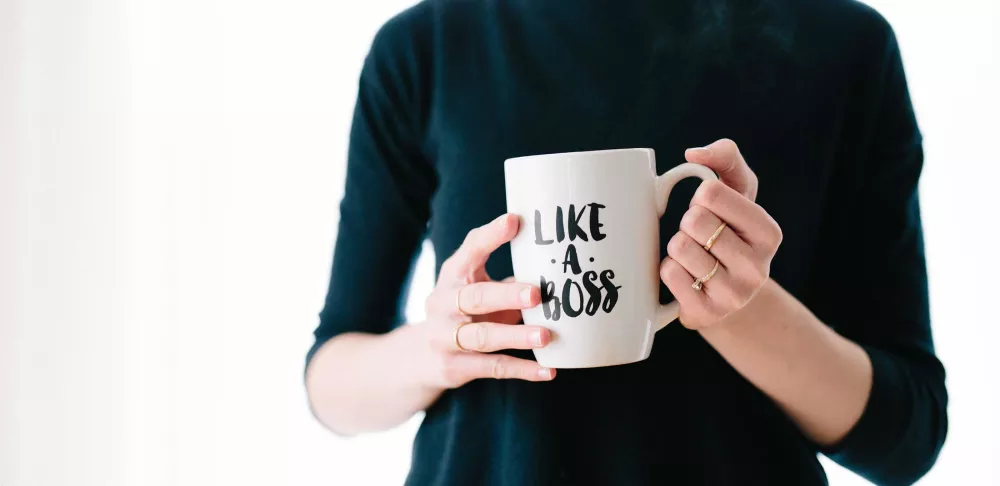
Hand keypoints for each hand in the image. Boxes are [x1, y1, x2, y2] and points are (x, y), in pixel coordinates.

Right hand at [413, 213, 555, 388]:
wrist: (420, 357)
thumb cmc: (463, 312)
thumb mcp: (475, 287)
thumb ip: (507, 278)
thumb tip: (556, 265)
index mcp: (453, 276)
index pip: (469, 251)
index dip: (491, 236)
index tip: (515, 221)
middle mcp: (443, 304)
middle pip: (475, 298)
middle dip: (506, 296)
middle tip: (536, 294)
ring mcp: (445, 337)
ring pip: (484, 337)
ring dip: (516, 336)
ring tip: (546, 336)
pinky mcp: (454, 367)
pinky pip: (492, 367)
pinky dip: (522, 370)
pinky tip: (548, 371)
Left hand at [660, 139, 782, 328]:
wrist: (725, 294)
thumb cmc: (728, 231)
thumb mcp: (737, 191)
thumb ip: (725, 158)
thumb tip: (694, 154)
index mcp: (768, 233)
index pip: (711, 193)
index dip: (700, 197)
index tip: (710, 210)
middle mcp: (758, 267)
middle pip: (693, 220)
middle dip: (688, 223)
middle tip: (700, 236)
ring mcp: (734, 295)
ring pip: (679, 247)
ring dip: (677, 247)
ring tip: (694, 257)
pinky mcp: (706, 314)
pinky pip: (669, 274)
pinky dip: (668, 269)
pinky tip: (686, 277)